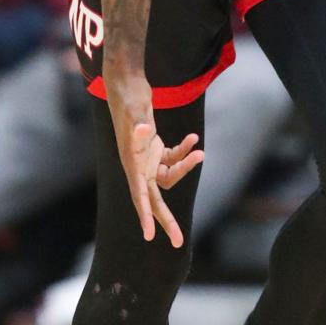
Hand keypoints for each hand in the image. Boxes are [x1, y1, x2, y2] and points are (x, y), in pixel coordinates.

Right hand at [105, 67, 203, 246]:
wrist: (126, 82)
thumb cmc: (128, 96)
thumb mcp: (134, 109)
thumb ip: (138, 123)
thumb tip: (144, 131)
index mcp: (131, 163)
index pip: (139, 195)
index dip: (145, 215)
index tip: (150, 235)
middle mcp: (137, 165)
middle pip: (153, 199)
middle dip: (167, 219)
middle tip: (179, 242)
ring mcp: (146, 158)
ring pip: (169, 176)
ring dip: (185, 166)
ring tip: (198, 151)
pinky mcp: (154, 148)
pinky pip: (173, 158)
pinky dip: (184, 151)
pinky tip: (193, 140)